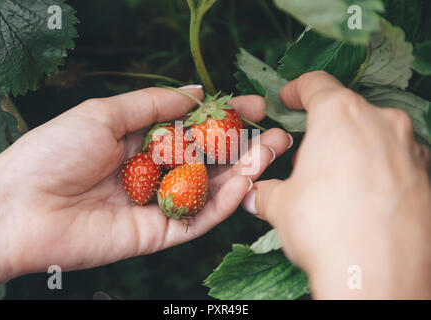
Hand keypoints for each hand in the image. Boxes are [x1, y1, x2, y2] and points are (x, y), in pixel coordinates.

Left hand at [0, 86, 291, 290]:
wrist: (20, 207)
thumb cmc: (54, 152)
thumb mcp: (104, 113)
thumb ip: (153, 104)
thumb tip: (195, 91)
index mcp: (141, 141)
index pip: (194, 129)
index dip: (224, 118)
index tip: (253, 106)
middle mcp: (155, 172)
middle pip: (208, 160)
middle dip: (243, 146)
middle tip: (276, 133)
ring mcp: (159, 203)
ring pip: (210, 189)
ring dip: (243, 172)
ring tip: (269, 152)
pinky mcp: (159, 233)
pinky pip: (198, 218)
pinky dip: (224, 203)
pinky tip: (244, 183)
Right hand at [243, 71, 430, 298]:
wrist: (379, 275)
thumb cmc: (324, 228)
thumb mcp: (281, 206)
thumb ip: (267, 192)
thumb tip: (254, 195)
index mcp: (340, 116)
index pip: (316, 84)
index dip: (297, 89)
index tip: (288, 97)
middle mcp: (382, 122)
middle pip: (347, 113)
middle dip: (325, 132)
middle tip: (308, 162)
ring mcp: (411, 148)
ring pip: (375, 136)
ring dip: (354, 150)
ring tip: (338, 186)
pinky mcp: (428, 175)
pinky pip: (397, 161)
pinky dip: (380, 171)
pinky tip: (366, 201)